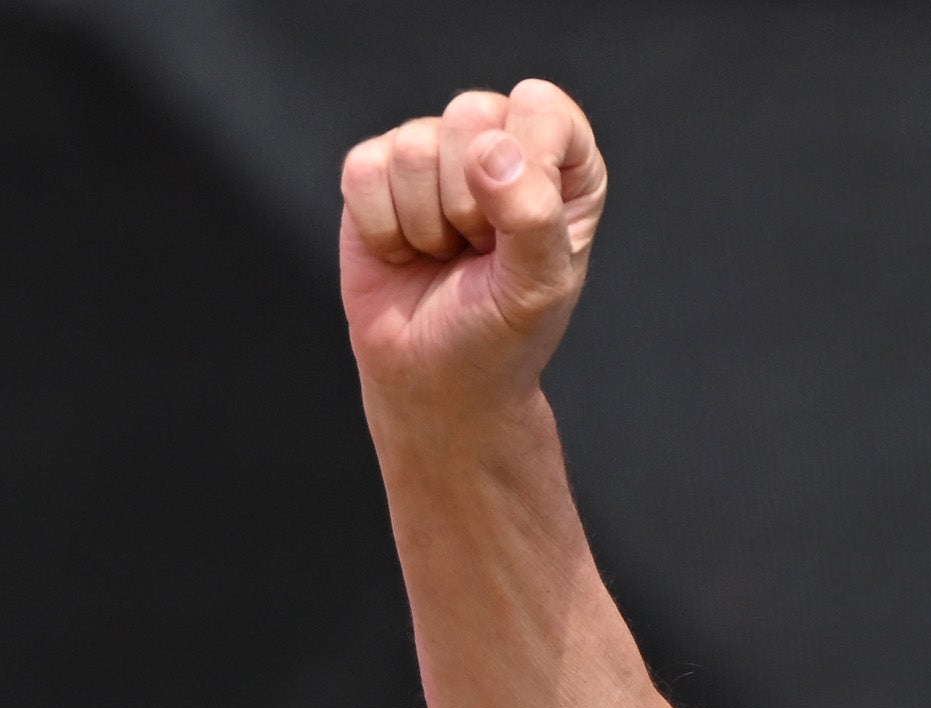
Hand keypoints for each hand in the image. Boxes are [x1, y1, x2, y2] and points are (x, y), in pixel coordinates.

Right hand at [338, 81, 608, 427]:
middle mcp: (500, 145)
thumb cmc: (503, 332)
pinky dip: (384, 228)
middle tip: (481, 250)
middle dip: (471, 202)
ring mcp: (433, 154)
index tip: (523, 224)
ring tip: (446, 255)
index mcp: (563, 167)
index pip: (543, 106)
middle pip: (470, 113)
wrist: (436, 374)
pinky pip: (364, 170)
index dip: (525, 161)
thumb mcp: (540, 285)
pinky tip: (405, 252)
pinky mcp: (374, 172)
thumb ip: (532, 215)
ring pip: (414, 145)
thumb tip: (492, 151)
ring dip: (427, 223)